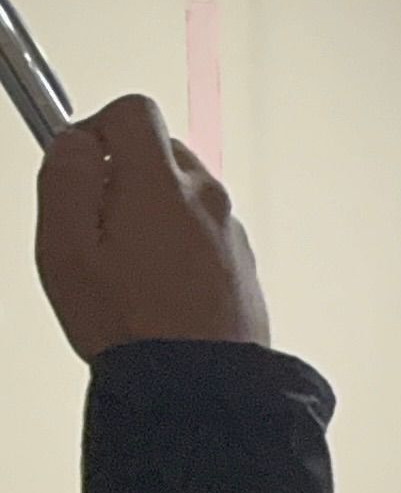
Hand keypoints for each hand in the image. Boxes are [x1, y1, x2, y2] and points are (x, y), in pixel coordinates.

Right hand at [35, 95, 268, 359]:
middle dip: (122, 172)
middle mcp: (207, 197)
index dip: (95, 127)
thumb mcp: (65, 247)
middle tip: (94, 224)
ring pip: (182, 192)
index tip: (79, 160)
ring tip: (123, 265)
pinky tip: (155, 284)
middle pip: (160, 149)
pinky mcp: (242, 258)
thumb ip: (66, 178)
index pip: (133, 111)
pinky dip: (177, 240)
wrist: (198, 381)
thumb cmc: (132, 323)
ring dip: (150, 209)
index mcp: (161, 183)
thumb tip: (76, 143)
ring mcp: (230, 228)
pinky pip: (202, 228)